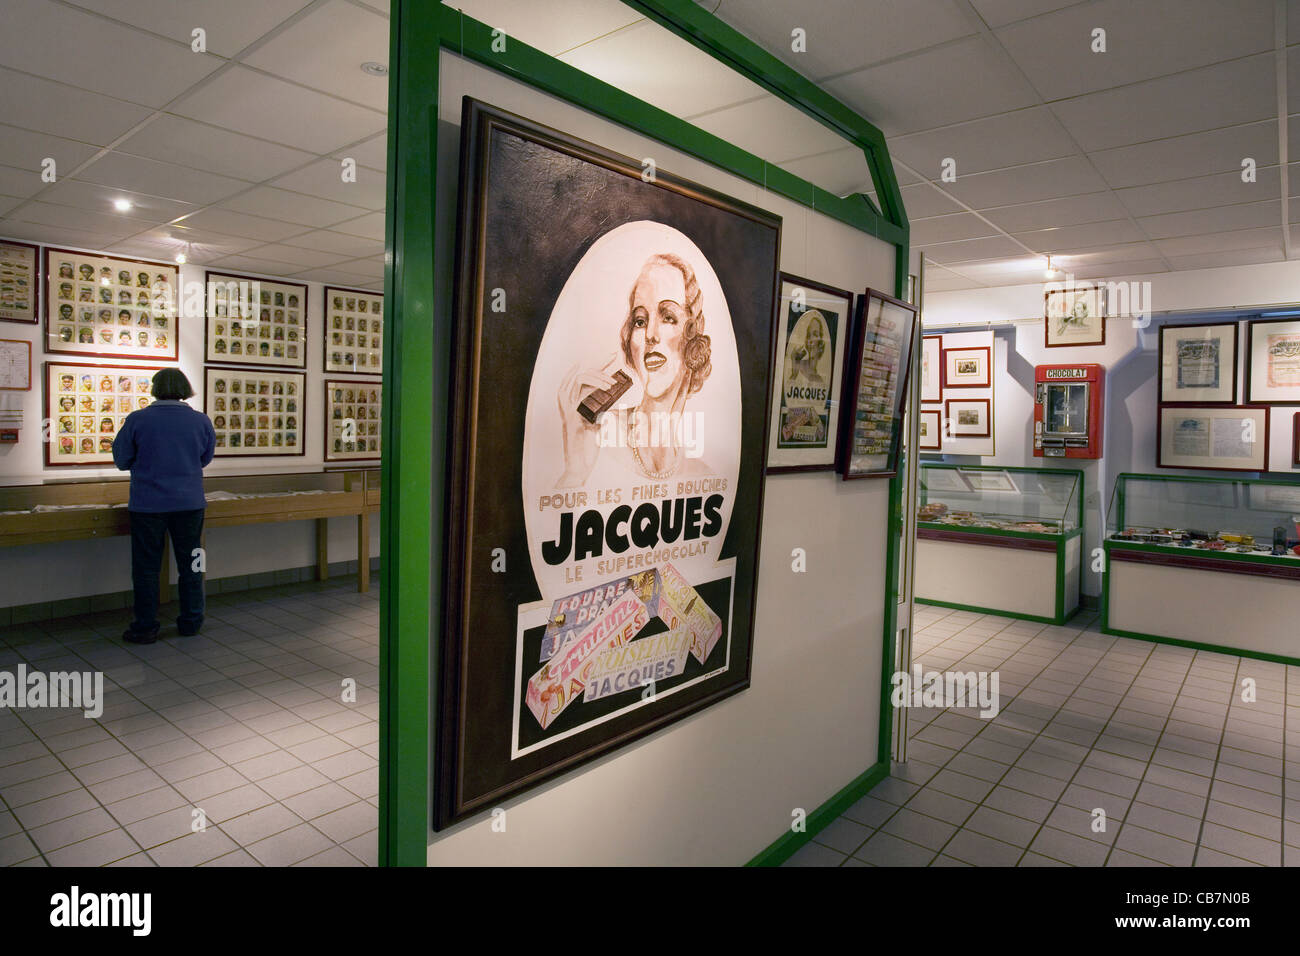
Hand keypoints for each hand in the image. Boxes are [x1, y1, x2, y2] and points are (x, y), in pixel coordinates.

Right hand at [556, 355, 620, 487]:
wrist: (577, 468)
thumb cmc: (587, 449)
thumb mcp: (600, 427)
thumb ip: (606, 414)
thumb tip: (621, 406)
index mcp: (571, 403)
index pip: (582, 377)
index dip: (597, 365)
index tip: (612, 357)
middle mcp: (566, 403)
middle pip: (580, 373)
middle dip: (598, 363)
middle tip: (614, 359)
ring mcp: (567, 410)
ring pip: (579, 379)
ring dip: (597, 376)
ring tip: (613, 381)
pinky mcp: (572, 418)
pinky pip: (582, 397)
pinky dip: (596, 391)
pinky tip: (608, 391)